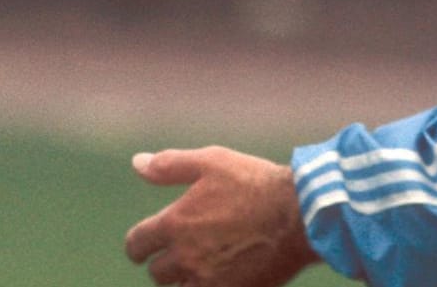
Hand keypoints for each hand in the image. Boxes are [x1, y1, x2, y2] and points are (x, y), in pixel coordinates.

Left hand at [124, 146, 319, 286]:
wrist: (300, 215)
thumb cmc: (255, 184)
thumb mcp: (210, 162)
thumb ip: (169, 166)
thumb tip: (137, 163)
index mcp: (175, 224)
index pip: (137, 245)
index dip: (139, 244)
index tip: (145, 243)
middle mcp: (186, 256)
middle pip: (157, 274)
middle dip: (163, 263)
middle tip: (179, 252)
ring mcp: (209, 280)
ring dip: (184, 280)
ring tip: (200, 266)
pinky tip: (220, 276)